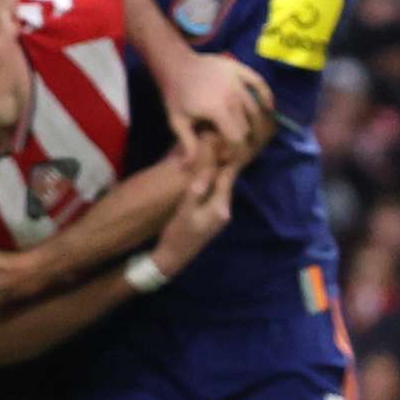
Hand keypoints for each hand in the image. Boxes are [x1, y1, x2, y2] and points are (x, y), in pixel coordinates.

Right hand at [151, 141, 239, 276]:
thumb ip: (196, 190)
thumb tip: (207, 168)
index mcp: (220, 207)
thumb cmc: (177, 235)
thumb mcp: (185, 211)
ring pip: (220, 187)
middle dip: (222, 162)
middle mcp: (224, 210)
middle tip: (217, 141)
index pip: (227, 177)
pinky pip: (214, 194)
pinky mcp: (211, 217)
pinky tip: (204, 173)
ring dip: (216, 171)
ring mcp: (218, 215)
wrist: (172, 260)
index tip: (224, 140)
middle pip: (226, 181)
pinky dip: (211, 182)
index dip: (226, 158)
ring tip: (211, 152)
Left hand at [164, 52, 276, 157]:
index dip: (237, 152)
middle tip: (242, 146)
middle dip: (246, 139)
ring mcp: (237, 81)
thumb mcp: (178, 122)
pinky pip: (260, 84)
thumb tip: (189, 168)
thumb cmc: (175, 96)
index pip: (237, 138)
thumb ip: (188, 144)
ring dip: (257, 122)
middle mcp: (231, 95)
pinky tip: (268, 107)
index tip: (233, 157)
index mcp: (217, 110)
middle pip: (248, 125)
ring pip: (256, 108)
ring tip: (255, 133)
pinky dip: (266, 96)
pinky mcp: (240, 69)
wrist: (175, 64)